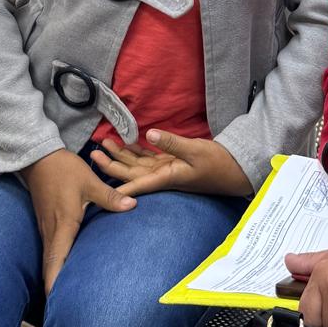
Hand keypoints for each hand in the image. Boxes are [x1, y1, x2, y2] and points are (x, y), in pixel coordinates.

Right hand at [20, 148, 135, 293]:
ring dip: (57, 275)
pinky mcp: (47, 222)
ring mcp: (46, 228)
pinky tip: (68, 266)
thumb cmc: (64, 170)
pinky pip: (51, 248)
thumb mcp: (89, 182)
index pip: (56, 263)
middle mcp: (51, 232)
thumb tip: (132, 207)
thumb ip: (110, 197)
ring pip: (50, 258)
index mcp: (62, 226)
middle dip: (56, 288)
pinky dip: (57, 261)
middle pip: (50, 267)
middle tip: (65, 308)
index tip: (59, 305)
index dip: (55, 286)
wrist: (39, 157)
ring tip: (68, 294)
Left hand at [90, 129, 251, 196]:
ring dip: (120, 156)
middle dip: (110, 165)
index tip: (98, 192)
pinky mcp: (170, 164)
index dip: (116, 189)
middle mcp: (161, 176)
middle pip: (130, 173)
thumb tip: (150, 134)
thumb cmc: (217, 163)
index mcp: (165, 177)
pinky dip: (136, 152)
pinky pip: (148, 159)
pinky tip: (126, 144)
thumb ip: (172, 143)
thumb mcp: (195, 150)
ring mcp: (165, 170)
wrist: (234, 170)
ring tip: (103, 145)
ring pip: (136, 165)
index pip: (136, 185)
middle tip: (93, 154)